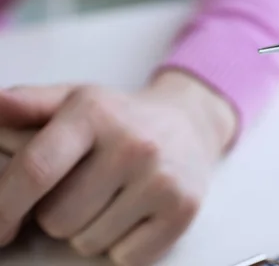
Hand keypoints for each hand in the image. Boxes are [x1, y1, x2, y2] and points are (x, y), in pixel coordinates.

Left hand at [0, 71, 235, 264]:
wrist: (190, 124)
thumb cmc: (119, 118)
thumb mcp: (75, 99)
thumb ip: (28, 103)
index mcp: (95, 113)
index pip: (36, 170)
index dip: (4, 208)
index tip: (0, 228)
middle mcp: (133, 144)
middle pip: (57, 219)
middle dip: (59, 213)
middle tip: (85, 189)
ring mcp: (161, 178)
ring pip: (88, 242)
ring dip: (91, 230)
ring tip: (113, 198)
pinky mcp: (183, 208)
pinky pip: (125, 258)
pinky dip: (123, 246)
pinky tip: (136, 214)